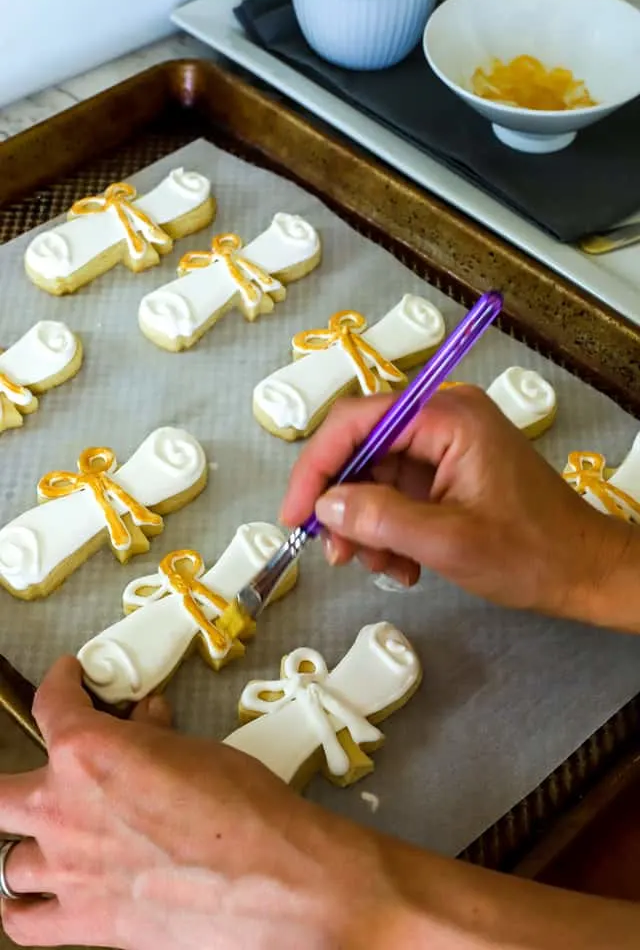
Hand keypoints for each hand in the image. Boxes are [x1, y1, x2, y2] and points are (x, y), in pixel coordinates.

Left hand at [0, 659, 387, 949]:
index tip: (67, 679)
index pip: (52, 705)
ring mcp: (66, 871)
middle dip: (22, 780)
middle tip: (53, 773)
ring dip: (33, 846)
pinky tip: (39, 898)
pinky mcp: (84, 923)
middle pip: (3, 793)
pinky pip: (22, 922)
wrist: (272, 876)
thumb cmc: (243, 807)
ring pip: (11, 861)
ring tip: (59, 839)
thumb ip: (153, 736)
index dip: (59, 684)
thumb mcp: (196, 749)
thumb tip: (145, 723)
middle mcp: (62, 809)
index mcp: (87, 752)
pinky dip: (25, 909)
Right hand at [281, 387, 633, 623]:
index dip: (317, 466)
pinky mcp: (446, 473)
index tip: (297, 514)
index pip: (357, 421)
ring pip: (375, 478)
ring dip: (367, 526)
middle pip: (362, 450)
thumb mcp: (448, 542)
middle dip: (345, 505)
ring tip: (385, 567)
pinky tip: (404, 565)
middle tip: (338, 554)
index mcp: (448, 417)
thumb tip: (325, 504)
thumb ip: (381, 519)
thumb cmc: (531, 553)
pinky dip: (389, 531)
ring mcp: (444, 447)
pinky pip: (397, 495)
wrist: (584, 573)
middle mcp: (442, 420)